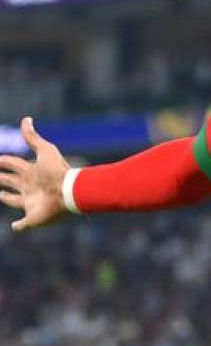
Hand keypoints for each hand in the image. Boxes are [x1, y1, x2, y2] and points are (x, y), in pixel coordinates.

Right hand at [0, 117, 69, 231]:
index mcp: (32, 172)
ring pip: (15, 200)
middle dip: (2, 179)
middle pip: (12, 181)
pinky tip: (14, 227)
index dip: (4, 162)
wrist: (69, 191)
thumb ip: (33, 137)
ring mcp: (31, 202)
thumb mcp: (44, 150)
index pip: (14, 165)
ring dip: (7, 198)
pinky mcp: (33, 217)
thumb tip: (26, 119)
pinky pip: (23, 224)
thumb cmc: (57, 171)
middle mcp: (30, 186)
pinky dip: (18, 226)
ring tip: (1, 195)